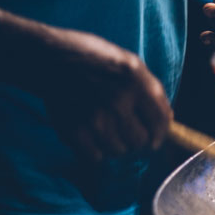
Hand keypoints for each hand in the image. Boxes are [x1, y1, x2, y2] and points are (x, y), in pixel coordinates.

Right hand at [23, 27, 171, 163]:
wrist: (48, 58)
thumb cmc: (91, 58)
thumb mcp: (128, 63)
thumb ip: (150, 90)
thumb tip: (167, 120)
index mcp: (135, 82)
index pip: (160, 122)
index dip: (160, 134)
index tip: (154, 139)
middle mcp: (118, 101)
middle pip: (140, 142)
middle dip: (135, 139)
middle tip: (123, 131)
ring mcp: (95, 118)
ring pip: (118, 151)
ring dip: (113, 145)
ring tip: (103, 129)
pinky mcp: (75, 131)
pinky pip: (95, 157)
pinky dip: (93, 151)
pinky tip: (88, 134)